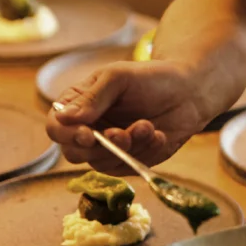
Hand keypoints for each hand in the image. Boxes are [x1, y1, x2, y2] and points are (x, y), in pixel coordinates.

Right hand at [45, 61, 207, 170]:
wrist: (188, 92)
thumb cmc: (150, 78)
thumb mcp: (118, 77)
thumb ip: (93, 97)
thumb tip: (64, 118)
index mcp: (78, 106)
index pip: (56, 128)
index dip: (67, 135)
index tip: (88, 135)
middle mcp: (88, 130)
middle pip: (74, 153)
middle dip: (101, 147)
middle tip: (123, 134)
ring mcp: (108, 148)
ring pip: (103, 163)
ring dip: (128, 147)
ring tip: (148, 125)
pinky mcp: (129, 161)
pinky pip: (128, 168)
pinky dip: (145, 153)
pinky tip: (158, 135)